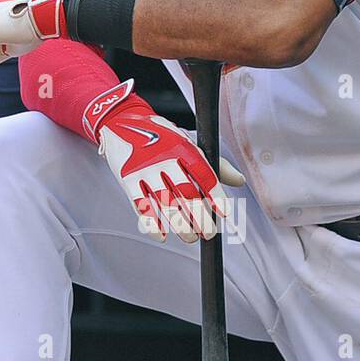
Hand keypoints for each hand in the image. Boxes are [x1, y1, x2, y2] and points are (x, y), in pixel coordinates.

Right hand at [85, 81, 244, 243]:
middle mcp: (164, 158)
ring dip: (179, 225)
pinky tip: (161, 235)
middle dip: (200, 217)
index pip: (204, 174)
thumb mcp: (188, 142)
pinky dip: (152, 224)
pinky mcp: (127, 179)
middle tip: (208, 232)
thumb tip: (239, 181)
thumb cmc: (161, 136)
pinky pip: (141, 206)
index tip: (224, 213)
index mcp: (183, 147)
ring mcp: (144, 169)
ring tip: (190, 237)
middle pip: (186, 193)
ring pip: (165, 204)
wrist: (121, 123)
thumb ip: (214, 163)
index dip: (216, 195)